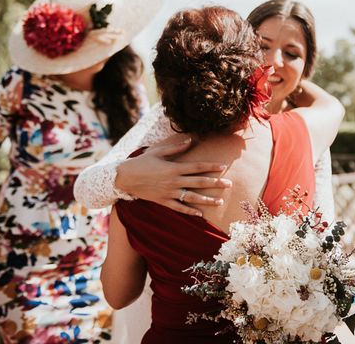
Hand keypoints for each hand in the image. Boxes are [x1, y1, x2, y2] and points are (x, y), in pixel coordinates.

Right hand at [115, 136, 231, 216]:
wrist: (124, 178)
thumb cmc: (141, 162)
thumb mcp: (158, 151)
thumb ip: (176, 148)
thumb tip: (191, 141)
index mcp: (174, 168)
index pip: (197, 167)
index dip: (211, 166)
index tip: (223, 167)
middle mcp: (174, 181)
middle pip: (199, 182)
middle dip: (216, 183)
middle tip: (229, 184)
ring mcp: (169, 193)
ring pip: (192, 197)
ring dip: (207, 199)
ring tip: (220, 201)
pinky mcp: (163, 201)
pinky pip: (179, 208)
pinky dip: (190, 212)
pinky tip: (200, 214)